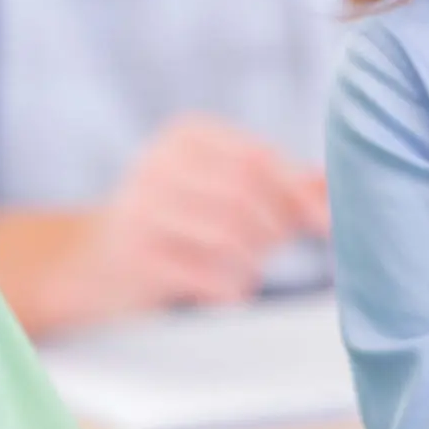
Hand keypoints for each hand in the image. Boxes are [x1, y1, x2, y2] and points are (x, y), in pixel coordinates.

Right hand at [0, 118, 327, 333]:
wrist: (91, 265)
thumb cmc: (177, 225)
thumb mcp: (223, 192)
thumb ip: (282, 186)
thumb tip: (336, 183)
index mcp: (185, 136)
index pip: (260, 158)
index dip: (300, 196)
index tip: (325, 228)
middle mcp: (158, 162)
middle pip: (248, 197)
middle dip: (273, 232)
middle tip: (267, 252)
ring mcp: (141, 207)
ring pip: (230, 238)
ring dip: (249, 264)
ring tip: (240, 270)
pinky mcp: (134, 254)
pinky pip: (206, 276)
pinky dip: (228, 290)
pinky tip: (223, 293)